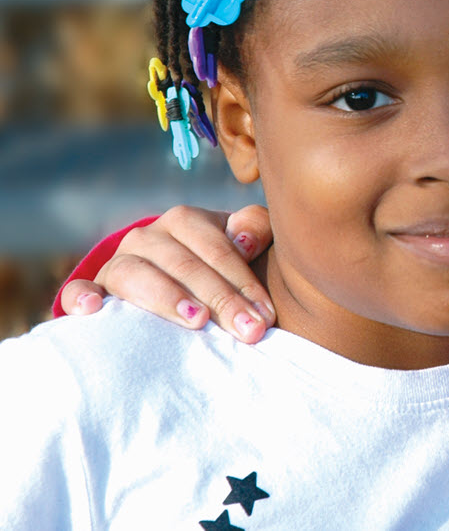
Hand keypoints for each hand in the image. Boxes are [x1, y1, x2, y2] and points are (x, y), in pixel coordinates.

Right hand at [58, 205, 275, 342]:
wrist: (173, 277)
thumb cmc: (219, 263)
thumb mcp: (243, 240)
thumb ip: (255, 228)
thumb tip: (244, 241)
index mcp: (185, 220)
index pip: (218, 250)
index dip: (244, 283)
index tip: (266, 316)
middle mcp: (148, 237)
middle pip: (185, 266)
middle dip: (221, 300)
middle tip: (248, 331)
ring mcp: (118, 262)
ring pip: (136, 274)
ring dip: (167, 297)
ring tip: (196, 320)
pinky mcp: (94, 290)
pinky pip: (79, 290)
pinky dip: (82, 297)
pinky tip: (94, 311)